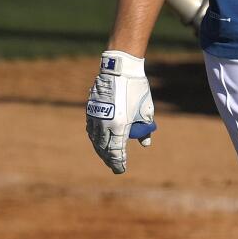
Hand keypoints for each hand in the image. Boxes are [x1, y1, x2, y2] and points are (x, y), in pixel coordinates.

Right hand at [86, 50, 154, 173]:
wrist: (120, 68)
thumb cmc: (136, 88)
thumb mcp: (146, 110)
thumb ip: (145, 128)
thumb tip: (145, 144)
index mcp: (119, 125)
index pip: (116, 151)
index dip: (118, 162)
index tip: (121, 169)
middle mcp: (104, 123)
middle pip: (104, 148)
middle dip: (109, 159)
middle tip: (114, 165)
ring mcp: (95, 116)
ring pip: (95, 139)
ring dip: (101, 149)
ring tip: (106, 156)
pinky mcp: (91, 109)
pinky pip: (91, 128)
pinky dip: (95, 137)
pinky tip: (98, 140)